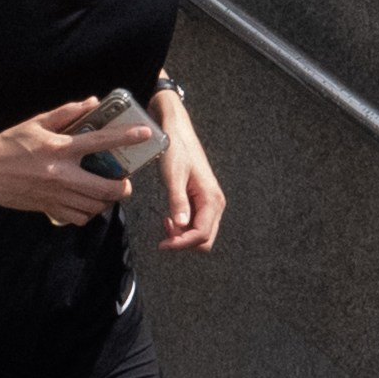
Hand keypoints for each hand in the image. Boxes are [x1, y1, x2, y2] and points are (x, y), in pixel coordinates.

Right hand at [0, 98, 149, 228]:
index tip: (144, 134)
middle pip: (107, 188)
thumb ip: (67, 113)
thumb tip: (92, 103)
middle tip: (124, 182)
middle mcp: (61, 175)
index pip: (101, 142)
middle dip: (123, 188)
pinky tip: (86, 203)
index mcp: (60, 149)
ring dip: (106, 201)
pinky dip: (87, 213)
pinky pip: (78, 218)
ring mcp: (55, 195)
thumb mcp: (37, 123)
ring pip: (95, 206)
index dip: (126, 137)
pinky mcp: (47, 208)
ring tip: (105, 192)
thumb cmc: (9, 144)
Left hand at [157, 104, 225, 253]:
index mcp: (212, 198)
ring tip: (165, 223)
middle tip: (163, 233)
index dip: (182, 243)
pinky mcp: (202, 201)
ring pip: (200, 233)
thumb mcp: (174, 176)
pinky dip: (182, 227)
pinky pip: (195, 223)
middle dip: (184, 242)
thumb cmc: (176, 150)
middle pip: (205, 238)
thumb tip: (181, 225)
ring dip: (182, 235)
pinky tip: (169, 217)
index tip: (163, 244)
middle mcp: (215, 203)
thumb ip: (178, 201)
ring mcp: (210, 203)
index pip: (202, 234)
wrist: (177, 133)